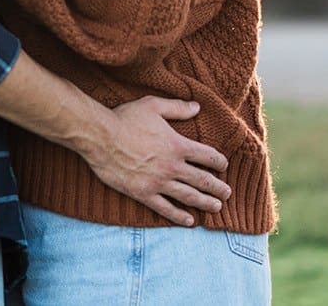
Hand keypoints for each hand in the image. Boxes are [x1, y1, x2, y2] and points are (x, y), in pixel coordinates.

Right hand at [84, 96, 231, 225]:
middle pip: (202, 180)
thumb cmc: (124, 118)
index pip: (207, 156)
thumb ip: (177, 107)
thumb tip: (197, 107)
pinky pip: (165, 208)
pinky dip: (179, 216)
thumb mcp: (152, 106)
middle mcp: (172, 166)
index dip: (219, 161)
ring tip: (217, 207)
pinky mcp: (143, 193)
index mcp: (177, 145)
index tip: (224, 166)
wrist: (99, 137)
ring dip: (205, 203)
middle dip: (218, 187)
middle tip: (227, 193)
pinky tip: (189, 221)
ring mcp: (158, 182)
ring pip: (189, 196)